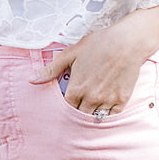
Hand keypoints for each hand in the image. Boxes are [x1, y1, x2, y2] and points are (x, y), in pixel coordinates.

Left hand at [29, 18, 154, 113]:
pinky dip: (107, 112)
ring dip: (92, 112)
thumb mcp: (71, 54)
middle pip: (79, 116)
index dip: (66, 105)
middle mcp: (90, 98)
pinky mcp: (121, 100)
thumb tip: (31, 80)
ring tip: (91, 104)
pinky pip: (111, 115)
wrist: (127, 42)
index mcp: (76, 89)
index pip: (66, 108)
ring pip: (95, 117)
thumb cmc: (98, 44)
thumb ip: (51, 70)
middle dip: (78, 111)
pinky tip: (105, 104)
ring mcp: (107, 100)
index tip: (69, 101)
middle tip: (80, 104)